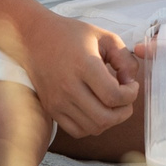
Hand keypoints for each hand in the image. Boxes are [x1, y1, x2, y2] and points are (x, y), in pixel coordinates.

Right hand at [19, 10, 140, 140]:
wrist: (34, 38)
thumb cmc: (71, 35)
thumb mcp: (103, 36)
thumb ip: (124, 57)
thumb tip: (130, 81)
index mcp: (84, 65)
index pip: (114, 96)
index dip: (131, 95)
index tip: (131, 85)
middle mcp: (69, 87)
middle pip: (104, 118)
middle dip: (124, 111)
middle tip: (126, 98)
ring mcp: (58, 101)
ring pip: (93, 128)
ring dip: (110, 120)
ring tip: (112, 104)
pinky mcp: (51, 109)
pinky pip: (77, 131)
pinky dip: (92, 126)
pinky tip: (96, 109)